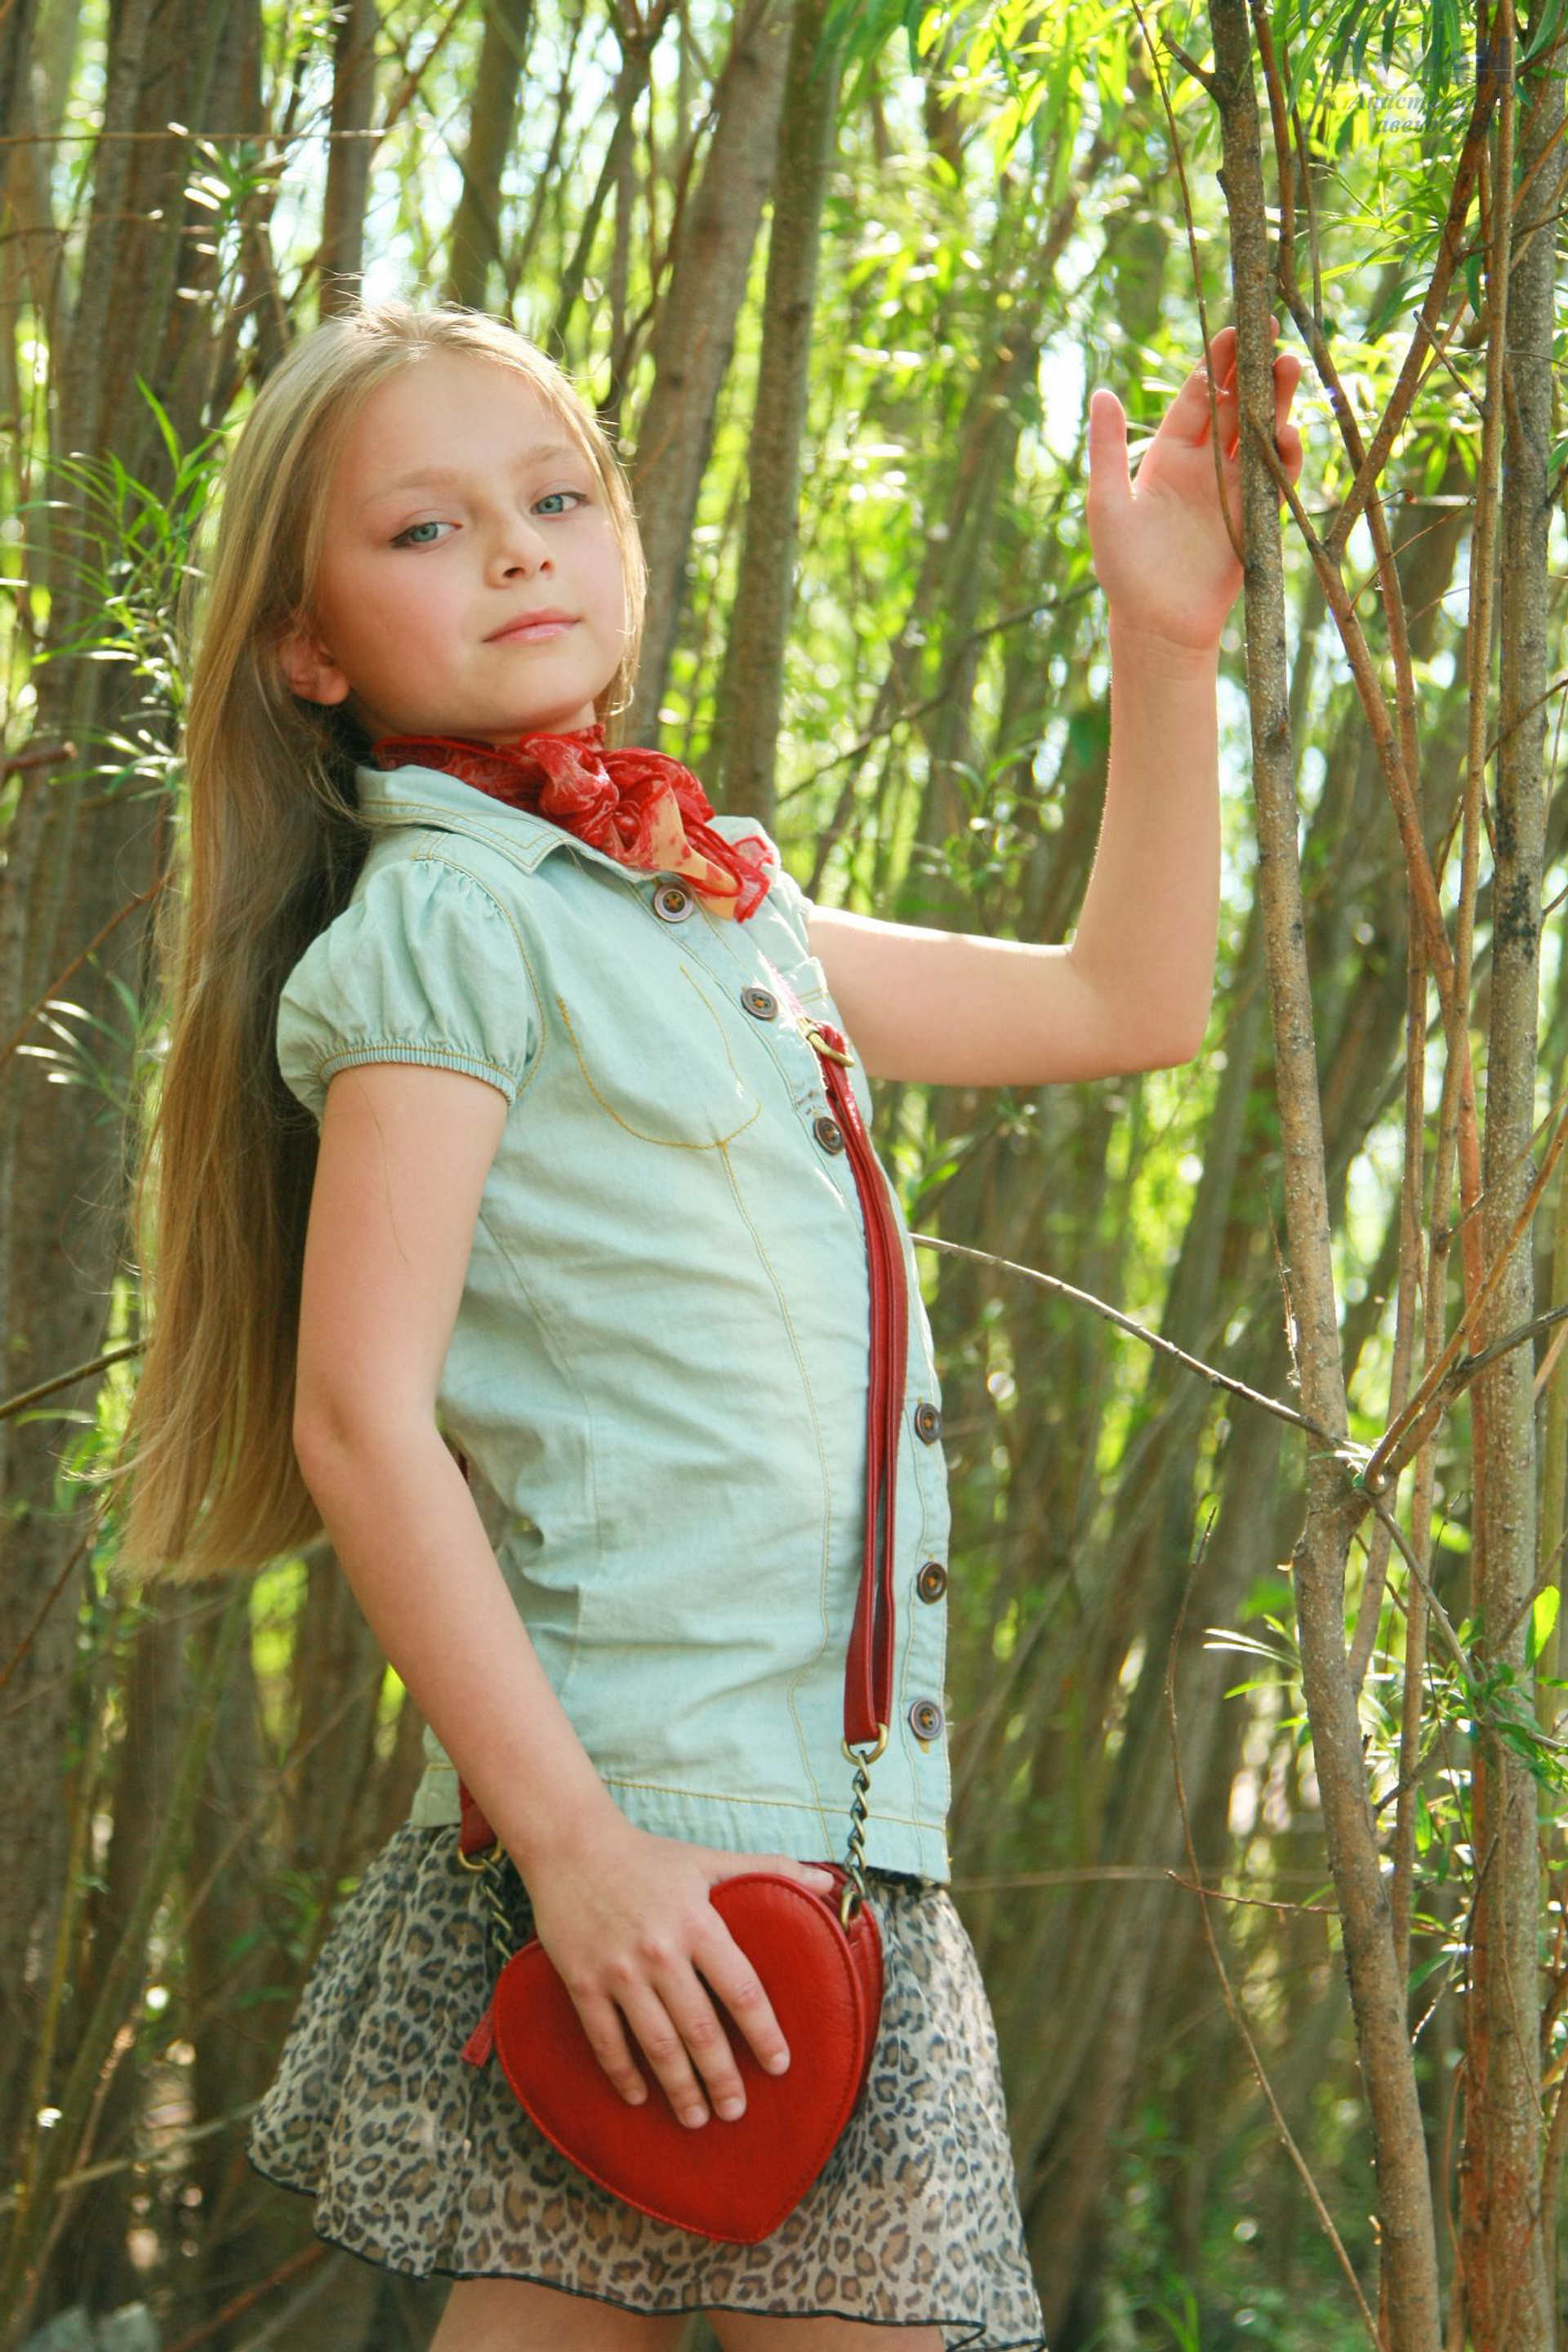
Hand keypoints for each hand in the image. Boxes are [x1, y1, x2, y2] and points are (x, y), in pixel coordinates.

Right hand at [521, 1817, 837, 2127]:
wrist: (571, 1845)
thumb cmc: (647, 1856)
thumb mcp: (708, 1859)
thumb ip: (769, 1870)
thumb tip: (826, 1883)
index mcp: (698, 1922)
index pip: (741, 1990)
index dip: (763, 2033)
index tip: (779, 2066)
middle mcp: (661, 1951)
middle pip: (701, 2029)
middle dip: (722, 2077)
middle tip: (736, 2111)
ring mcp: (620, 1971)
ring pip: (657, 2044)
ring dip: (680, 2088)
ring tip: (697, 2119)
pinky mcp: (583, 1982)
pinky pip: (607, 2040)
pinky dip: (623, 2073)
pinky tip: (640, 2097)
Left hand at [1086, 321, 1304, 655]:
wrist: (1156, 625)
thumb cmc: (1124, 568)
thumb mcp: (1107, 505)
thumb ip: (1106, 450)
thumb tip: (1099, 392)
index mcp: (1171, 455)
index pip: (1200, 395)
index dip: (1217, 362)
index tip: (1235, 328)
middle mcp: (1207, 466)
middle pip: (1237, 406)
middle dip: (1254, 369)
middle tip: (1271, 330)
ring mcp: (1235, 490)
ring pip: (1262, 434)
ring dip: (1277, 401)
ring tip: (1289, 365)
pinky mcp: (1256, 519)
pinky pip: (1276, 479)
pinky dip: (1285, 456)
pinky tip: (1287, 433)